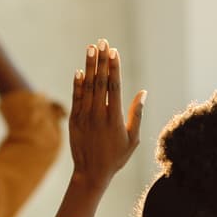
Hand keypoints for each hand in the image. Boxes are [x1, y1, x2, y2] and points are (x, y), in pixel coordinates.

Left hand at [68, 39, 145, 187]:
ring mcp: (84, 117)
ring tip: (91, 49)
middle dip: (101, 60)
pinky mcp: (74, 121)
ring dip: (89, 66)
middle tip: (102, 42)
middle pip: (100, 82)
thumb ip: (136, 114)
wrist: (91, 174)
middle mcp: (98, 115)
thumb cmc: (116, 157)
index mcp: (114, 119)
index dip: (113, 67)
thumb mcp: (132, 139)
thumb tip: (142, 93)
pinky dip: (77, 84)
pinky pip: (76, 98)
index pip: (113, 87)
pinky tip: (80, 71)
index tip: (114, 51)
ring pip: (87, 87)